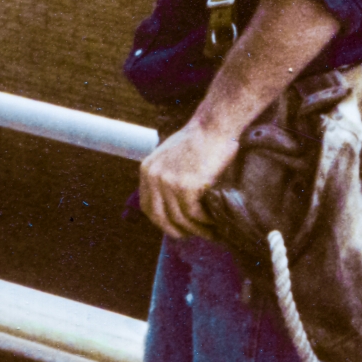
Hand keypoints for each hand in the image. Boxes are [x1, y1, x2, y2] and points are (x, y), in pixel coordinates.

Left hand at [138, 119, 238, 239]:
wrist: (214, 125)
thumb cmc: (199, 139)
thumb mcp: (171, 156)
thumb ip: (166, 176)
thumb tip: (170, 205)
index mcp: (147, 170)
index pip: (147, 206)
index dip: (161, 221)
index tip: (175, 227)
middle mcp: (154, 177)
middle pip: (160, 217)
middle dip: (176, 231)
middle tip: (192, 235)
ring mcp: (169, 182)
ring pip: (179, 219)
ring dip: (196, 230)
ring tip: (210, 233)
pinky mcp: (186, 186)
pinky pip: (194, 213)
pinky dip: (205, 222)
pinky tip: (215, 222)